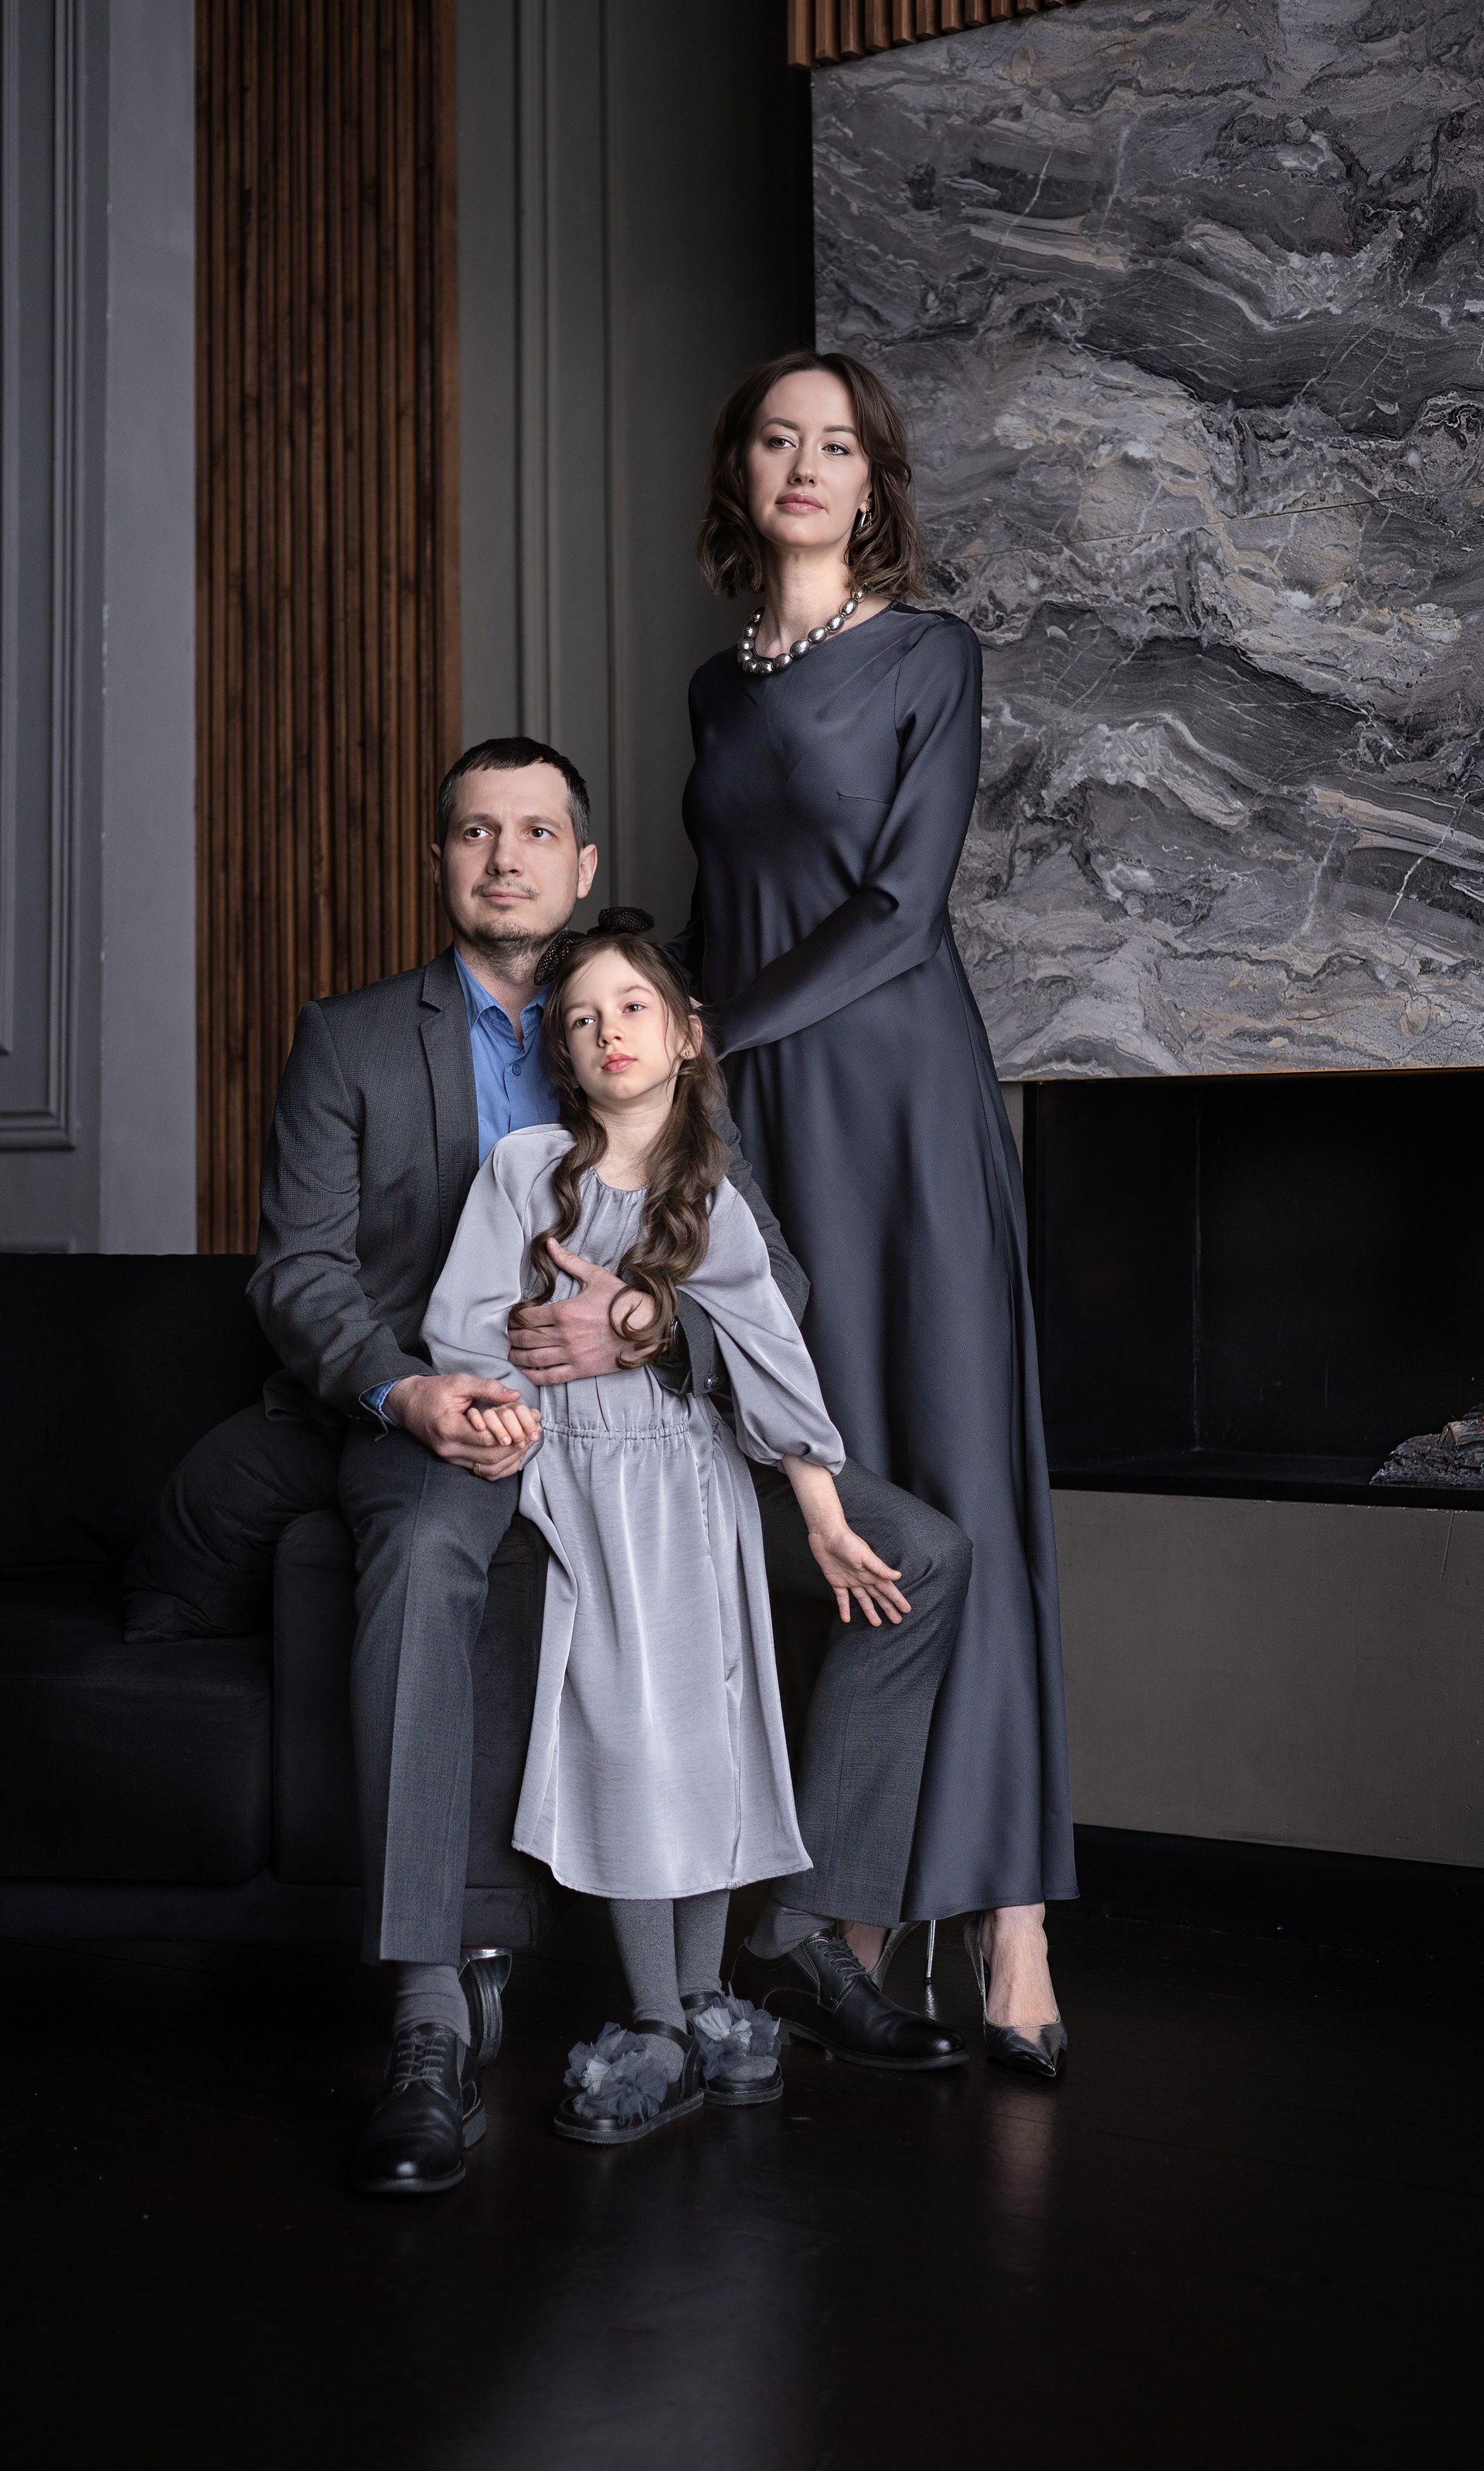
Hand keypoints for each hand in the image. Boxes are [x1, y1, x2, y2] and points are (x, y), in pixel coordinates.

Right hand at [385, 1373, 537, 1479]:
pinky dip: (501, 1465)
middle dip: (516, 1447)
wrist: (408, 1404)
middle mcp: (448, 1449)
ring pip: (488, 1469)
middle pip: (490, 1458)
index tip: (527, 1425)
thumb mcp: (459, 1382)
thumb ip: (487, 1388)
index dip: (510, 1434)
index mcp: (448, 1428)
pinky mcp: (454, 1461)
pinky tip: (514, 1453)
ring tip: (527, 1442)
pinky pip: (482, 1471)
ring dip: (511, 1458)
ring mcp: (451, 1458)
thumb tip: (515, 1396)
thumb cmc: (433, 1392)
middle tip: (533, 1434)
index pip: (486, 1439)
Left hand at [504, 1239, 658, 1384]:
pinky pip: (550, 1376)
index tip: (511, 1319)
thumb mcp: (596, 1276)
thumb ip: (569, 1261)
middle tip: (508, 1337)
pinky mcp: (581, 1369)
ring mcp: (572, 1354)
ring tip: (512, 1354)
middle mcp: (564, 1335)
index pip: (527, 1317)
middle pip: (526, 1339)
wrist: (647, 1326)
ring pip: (534, 1359)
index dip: (514, 1319)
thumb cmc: (623, 1300)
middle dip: (512, 1338)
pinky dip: (534, 1376)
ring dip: (518, 1357)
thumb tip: (550, 1243)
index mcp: (564, 1312)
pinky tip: (527, 1372)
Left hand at [806, 1520, 911, 1627]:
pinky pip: (842, 1598)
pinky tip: (846, 1619)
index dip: (897, 1599)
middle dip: (888, 1608)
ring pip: (863, 1600)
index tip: (907, 1610)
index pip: (888, 1589)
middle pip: (878, 1596)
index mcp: (872, 1572)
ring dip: (870, 1611)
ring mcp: (850, 1581)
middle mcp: (863, 1578)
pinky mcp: (836, 1582)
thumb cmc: (847, 1542)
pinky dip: (844, 1609)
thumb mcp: (865, 1555)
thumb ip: (880, 1568)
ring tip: (877, 1623)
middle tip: (897, 1621)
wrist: (826, 1535)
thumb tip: (898, 1576)